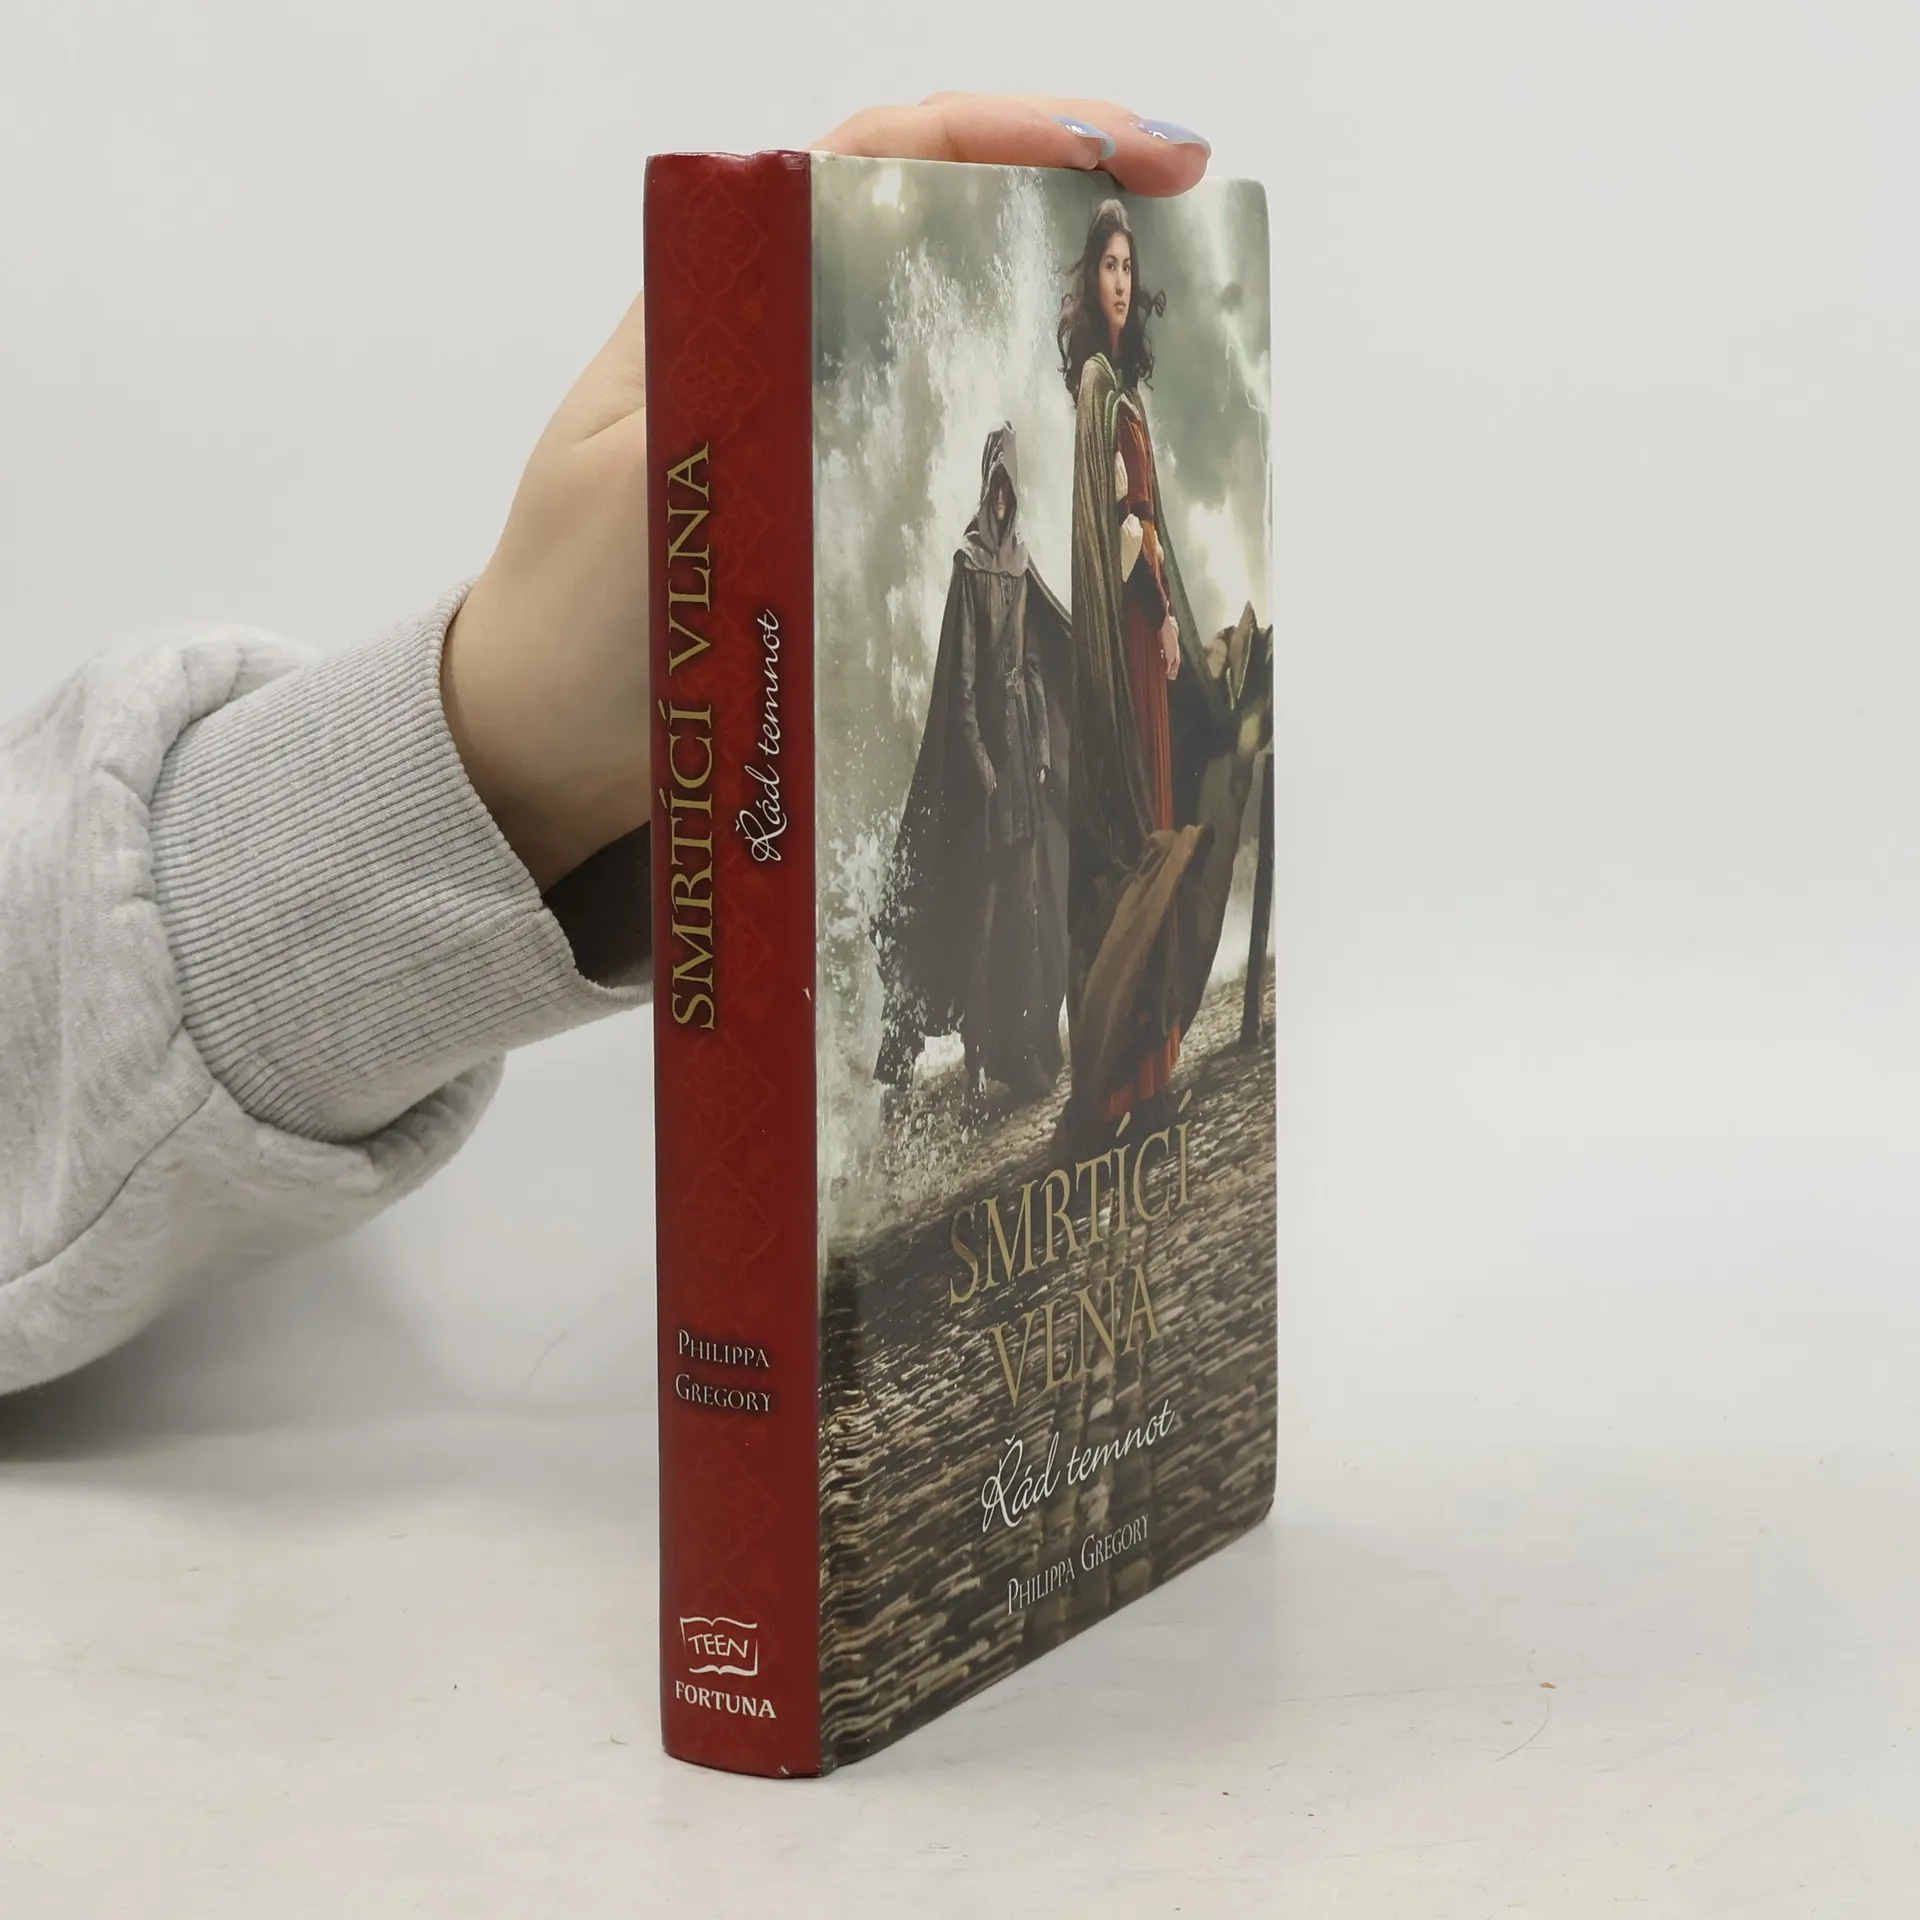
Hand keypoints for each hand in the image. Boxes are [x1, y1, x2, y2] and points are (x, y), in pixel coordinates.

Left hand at [441, 95, 1208, 889]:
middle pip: (941, 220)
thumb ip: (723, 414)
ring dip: (1063, 322)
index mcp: (724, 303)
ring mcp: (821, 427)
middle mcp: (785, 345)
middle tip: (1183, 219)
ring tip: (1162, 344)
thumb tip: (838, 358)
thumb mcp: (632, 501)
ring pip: (962, 334)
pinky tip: (1101, 481)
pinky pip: (958, 452)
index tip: (1131, 155)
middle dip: (1067, 194)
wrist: (544, 737)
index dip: (1012, 132)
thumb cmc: (564, 621)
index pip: (880, 163)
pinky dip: (1037, 449)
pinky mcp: (844, 513)